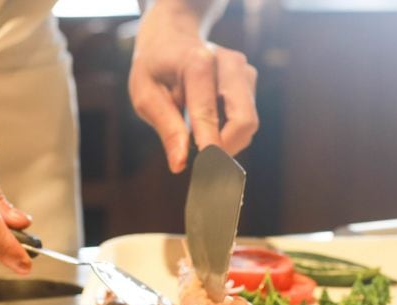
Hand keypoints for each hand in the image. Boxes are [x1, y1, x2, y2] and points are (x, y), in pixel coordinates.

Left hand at [129, 8, 258, 172]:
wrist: (172, 36)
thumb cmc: (154, 68)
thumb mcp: (146, 95)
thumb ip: (166, 127)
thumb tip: (180, 164)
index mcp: (197, 63)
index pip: (208, 113)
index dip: (210, 148)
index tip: (208, 176)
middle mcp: (228, 63)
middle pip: (244, 121)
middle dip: (226, 150)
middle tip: (202, 165)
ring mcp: (244, 70)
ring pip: (248, 123)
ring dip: (226, 141)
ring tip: (197, 137)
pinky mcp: (250, 79)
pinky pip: (247, 118)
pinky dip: (229, 131)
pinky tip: (208, 124)